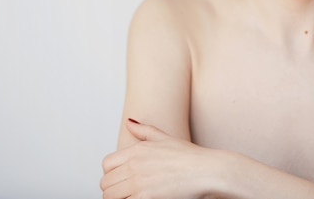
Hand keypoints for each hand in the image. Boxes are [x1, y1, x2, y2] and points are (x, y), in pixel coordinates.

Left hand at [100, 119, 221, 198]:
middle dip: (113, 190)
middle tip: (127, 193)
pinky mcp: (145, 198)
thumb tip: (129, 122)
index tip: (121, 181)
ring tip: (132, 197)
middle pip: (106, 183)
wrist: (207, 171)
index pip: (106, 165)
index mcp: (137, 150)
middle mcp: (134, 165)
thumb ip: (144, 130)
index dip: (111, 175)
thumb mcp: (165, 138)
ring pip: (110, 196)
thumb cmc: (190, 157)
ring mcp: (138, 182)